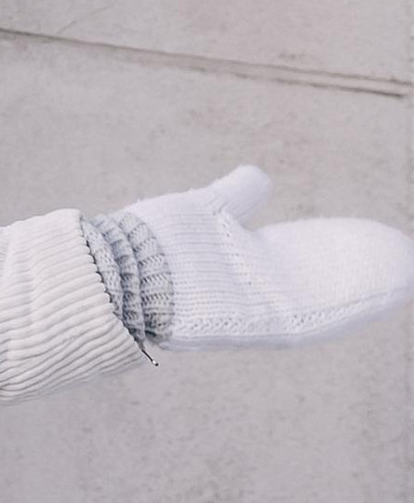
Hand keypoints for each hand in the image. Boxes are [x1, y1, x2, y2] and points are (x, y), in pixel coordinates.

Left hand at [127, 167, 413, 352]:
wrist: (118, 270)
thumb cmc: (151, 245)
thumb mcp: (205, 210)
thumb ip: (237, 197)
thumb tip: (261, 177)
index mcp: (253, 262)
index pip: (312, 255)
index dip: (346, 245)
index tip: (383, 236)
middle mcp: (264, 292)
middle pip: (330, 282)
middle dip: (369, 270)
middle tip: (408, 257)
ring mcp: (263, 311)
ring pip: (332, 302)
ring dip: (372, 289)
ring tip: (408, 270)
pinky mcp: (258, 324)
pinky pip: (314, 318)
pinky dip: (351, 304)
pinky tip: (385, 287)